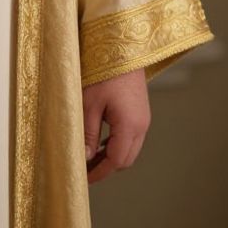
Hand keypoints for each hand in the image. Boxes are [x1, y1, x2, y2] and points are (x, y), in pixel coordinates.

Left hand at [82, 67, 150, 183]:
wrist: (122, 47)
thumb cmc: (103, 73)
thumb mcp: (89, 103)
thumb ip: (88, 133)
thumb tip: (85, 158)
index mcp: (130, 125)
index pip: (116, 161)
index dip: (100, 173)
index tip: (84, 179)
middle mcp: (142, 125)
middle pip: (126, 159)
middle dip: (106, 167)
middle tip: (85, 169)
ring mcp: (144, 118)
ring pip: (130, 148)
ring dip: (112, 155)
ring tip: (89, 156)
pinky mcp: (141, 111)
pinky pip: (131, 136)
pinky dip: (117, 143)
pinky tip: (101, 140)